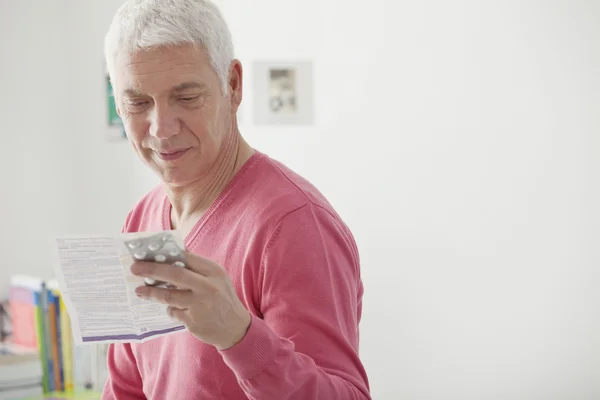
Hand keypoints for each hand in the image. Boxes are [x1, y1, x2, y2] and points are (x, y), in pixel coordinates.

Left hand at [130, 252, 250, 349]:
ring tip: (139, 291)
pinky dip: (170, 309)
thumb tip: (172, 255)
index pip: (187, 258)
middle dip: (152, 270)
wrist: (235, 328)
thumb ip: (198, 268)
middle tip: (134, 268)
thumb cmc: (222, 298)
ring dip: (151, 292)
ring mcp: (200, 305)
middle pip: (175, 275)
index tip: (148, 253)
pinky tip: (171, 308)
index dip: (166, 255)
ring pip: (169, 296)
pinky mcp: (193, 321)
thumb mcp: (217, 278)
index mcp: (214, 272)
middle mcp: (208, 287)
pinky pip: (173, 312)